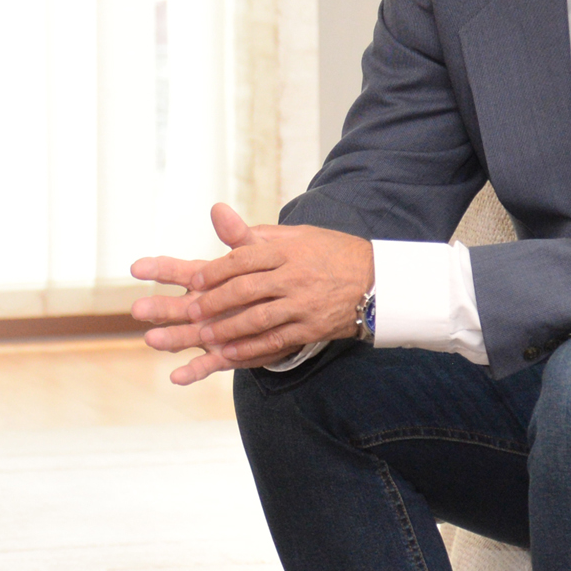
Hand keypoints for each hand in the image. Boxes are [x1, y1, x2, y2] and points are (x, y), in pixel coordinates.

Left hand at [130, 204, 374, 384]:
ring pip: (258, 318)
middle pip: (246, 289)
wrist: (378, 282)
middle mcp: (295, 276)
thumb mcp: (301, 235)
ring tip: (205, 336)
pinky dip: (251, 348)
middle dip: (215, 302)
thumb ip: (261, 234)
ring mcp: (304, 304)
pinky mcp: (312, 328)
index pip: (244, 259)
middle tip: (192, 311)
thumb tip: (222, 218)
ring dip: (228, 329)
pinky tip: (231, 353)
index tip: (194, 279)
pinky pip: (276, 340)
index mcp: (289, 250)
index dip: (216, 270)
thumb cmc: (333, 254)